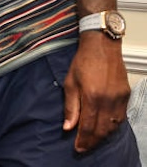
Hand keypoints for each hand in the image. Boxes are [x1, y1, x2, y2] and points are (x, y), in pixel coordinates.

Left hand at [62, 33, 130, 151]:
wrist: (102, 46)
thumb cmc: (82, 61)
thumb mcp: (70, 82)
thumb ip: (71, 106)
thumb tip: (68, 127)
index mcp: (92, 97)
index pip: (88, 126)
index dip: (83, 140)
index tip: (78, 148)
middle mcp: (108, 100)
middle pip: (102, 130)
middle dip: (92, 141)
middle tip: (84, 147)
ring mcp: (119, 98)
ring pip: (113, 126)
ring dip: (103, 135)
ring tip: (93, 140)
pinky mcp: (126, 95)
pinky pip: (121, 117)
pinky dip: (112, 125)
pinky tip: (105, 128)